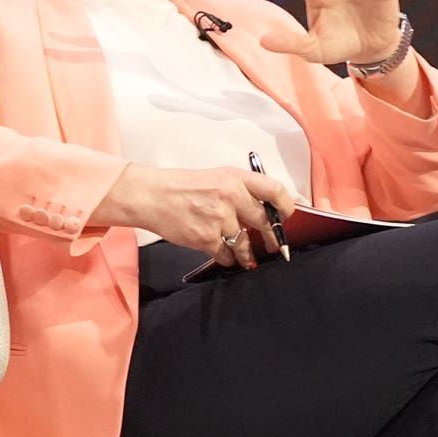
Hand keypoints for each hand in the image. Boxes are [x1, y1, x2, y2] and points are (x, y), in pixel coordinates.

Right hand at [93, 165, 298, 269]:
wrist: (151, 196)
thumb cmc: (182, 186)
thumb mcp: (218, 177)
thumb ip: (243, 191)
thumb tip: (267, 210)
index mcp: (236, 178)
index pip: (276, 191)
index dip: (286, 207)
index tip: (286, 217)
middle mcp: (230, 196)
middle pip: (264, 222)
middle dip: (272, 238)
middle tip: (275, 245)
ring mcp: (218, 218)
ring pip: (245, 243)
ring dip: (249, 254)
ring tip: (250, 258)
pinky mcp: (205, 238)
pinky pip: (227, 254)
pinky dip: (230, 259)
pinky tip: (228, 257)